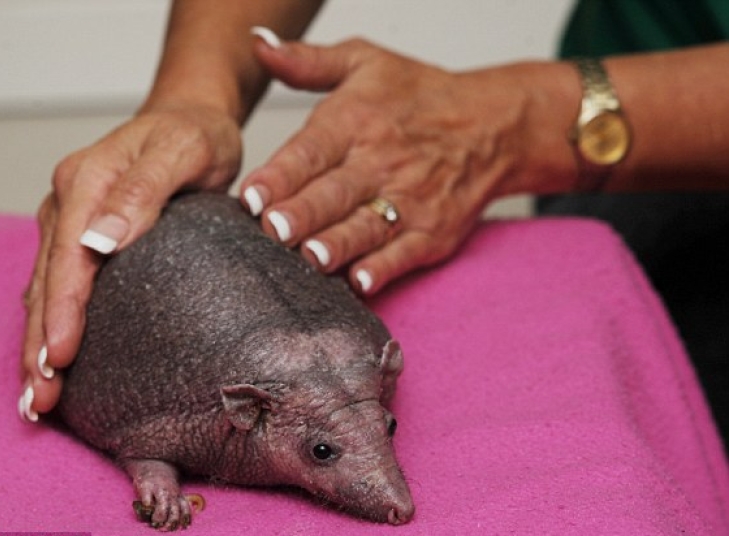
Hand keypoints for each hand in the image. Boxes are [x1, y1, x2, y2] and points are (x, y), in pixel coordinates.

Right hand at [20, 105, 241, 419]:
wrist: (191, 118)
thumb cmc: (195, 135)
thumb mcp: (184, 150)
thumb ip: (144, 190)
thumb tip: (99, 241)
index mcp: (88, 180)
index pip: (68, 255)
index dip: (63, 310)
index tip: (61, 357)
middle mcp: (68, 200)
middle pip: (48, 280)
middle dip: (41, 343)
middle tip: (41, 399)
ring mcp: (69, 218)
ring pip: (46, 288)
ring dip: (39, 342)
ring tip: (38, 395)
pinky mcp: (79, 234)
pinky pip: (58, 282)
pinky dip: (51, 321)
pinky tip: (51, 357)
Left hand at [240, 37, 574, 293]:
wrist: (492, 126)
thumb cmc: (420, 97)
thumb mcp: (365, 62)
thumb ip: (306, 62)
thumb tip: (258, 45)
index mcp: (357, 120)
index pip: (312, 149)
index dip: (280, 174)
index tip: (251, 195)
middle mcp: (382, 162)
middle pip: (335, 193)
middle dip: (303, 213)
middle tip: (274, 229)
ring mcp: (410, 201)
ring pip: (366, 228)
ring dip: (338, 245)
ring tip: (311, 257)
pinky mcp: (432, 232)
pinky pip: (404, 254)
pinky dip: (384, 270)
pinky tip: (362, 282)